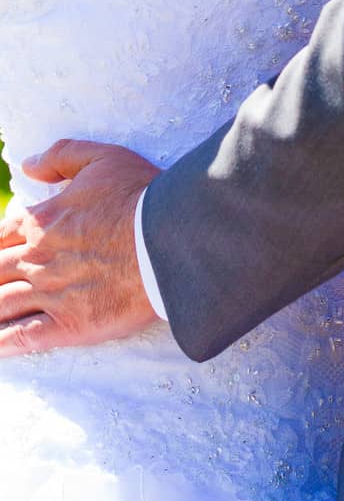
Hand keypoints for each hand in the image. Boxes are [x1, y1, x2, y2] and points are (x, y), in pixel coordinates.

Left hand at [0, 140, 160, 356]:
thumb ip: (61, 156)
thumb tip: (28, 165)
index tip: (0, 252)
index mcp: (42, 222)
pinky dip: (3, 344)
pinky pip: (23, 337)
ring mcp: (51, 294)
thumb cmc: (140, 197)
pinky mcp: (70, 325)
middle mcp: (38, 259)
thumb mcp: (102, 158)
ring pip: (2, 305)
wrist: (169, 239)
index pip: (2, 235)